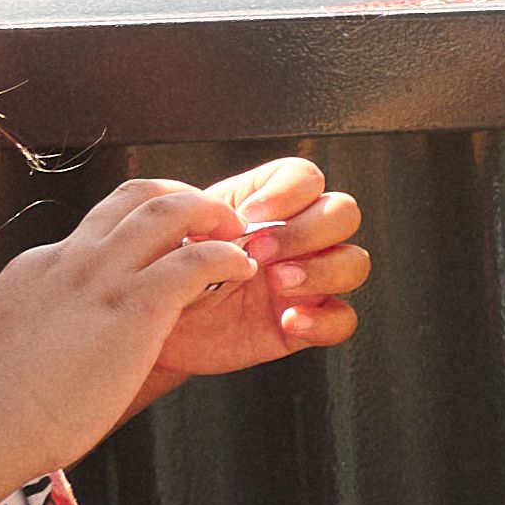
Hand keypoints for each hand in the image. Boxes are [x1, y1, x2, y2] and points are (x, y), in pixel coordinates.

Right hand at [0, 185, 256, 483]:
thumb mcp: (5, 343)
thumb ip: (33, 326)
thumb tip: (44, 340)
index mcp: (40, 267)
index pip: (99, 225)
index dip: (141, 230)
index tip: (169, 247)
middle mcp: (71, 260)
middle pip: (137, 195)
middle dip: (183, 196)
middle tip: (212, 222)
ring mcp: (101, 280)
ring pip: (169, 211)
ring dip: (212, 215)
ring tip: (237, 238)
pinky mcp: (133, 309)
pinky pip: (196, 261)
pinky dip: (227, 257)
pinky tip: (240, 272)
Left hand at [138, 159, 366, 383]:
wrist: (152, 327)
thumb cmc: (164, 271)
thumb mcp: (176, 232)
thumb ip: (204, 214)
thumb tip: (238, 218)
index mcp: (268, 205)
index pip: (306, 177)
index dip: (289, 191)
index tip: (250, 215)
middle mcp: (297, 238)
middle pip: (343, 213)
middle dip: (306, 231)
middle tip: (260, 252)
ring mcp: (307, 280)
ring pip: (353, 262)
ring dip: (320, 270)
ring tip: (277, 283)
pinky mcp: (305, 322)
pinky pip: (343, 319)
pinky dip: (322, 320)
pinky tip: (288, 320)